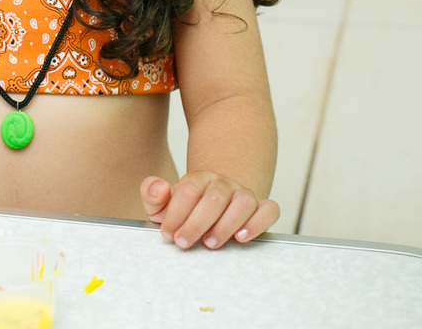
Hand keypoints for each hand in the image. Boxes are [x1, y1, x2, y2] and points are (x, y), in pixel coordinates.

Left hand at [140, 172, 278, 249]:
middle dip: (197, 223)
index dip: (176, 213)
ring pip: (244, 202)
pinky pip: (270, 210)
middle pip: (215, 197)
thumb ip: (152, 193)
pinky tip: (242, 236)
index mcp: (198, 179)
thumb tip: (158, 188)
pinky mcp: (261, 207)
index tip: (169, 234)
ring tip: (211, 242)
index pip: (188, 190)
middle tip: (184, 241)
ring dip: (226, 224)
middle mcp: (223, 184)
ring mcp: (243, 194)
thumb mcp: (163, 203)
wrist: (214, 203)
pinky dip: (259, 223)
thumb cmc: (187, 208)